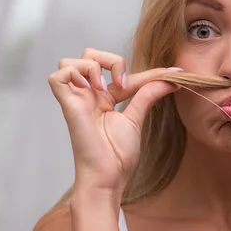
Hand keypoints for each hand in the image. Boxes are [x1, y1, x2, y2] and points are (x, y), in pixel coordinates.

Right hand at [48, 48, 178, 196]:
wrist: (109, 176)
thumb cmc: (118, 155)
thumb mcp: (137, 118)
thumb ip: (148, 95)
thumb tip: (169, 79)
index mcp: (104, 98)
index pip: (120, 72)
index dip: (147, 71)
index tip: (174, 72)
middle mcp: (88, 95)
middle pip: (87, 54)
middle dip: (108, 59)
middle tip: (121, 84)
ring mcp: (76, 99)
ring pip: (69, 62)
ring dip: (90, 66)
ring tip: (103, 88)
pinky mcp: (68, 106)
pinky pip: (56, 77)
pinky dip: (74, 74)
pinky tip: (91, 90)